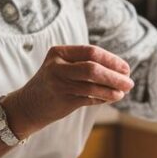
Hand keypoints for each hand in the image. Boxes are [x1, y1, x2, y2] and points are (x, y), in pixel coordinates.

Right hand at [1, 45, 133, 137]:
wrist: (28, 106)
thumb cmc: (53, 83)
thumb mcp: (63, 67)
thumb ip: (85, 63)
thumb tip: (120, 69)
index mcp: (59, 53)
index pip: (91, 51)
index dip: (112, 59)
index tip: (126, 68)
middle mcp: (57, 67)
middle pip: (93, 68)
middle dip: (114, 75)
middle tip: (129, 82)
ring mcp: (58, 84)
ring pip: (92, 85)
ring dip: (112, 89)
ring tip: (123, 92)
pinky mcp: (62, 100)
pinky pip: (89, 98)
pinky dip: (103, 98)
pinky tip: (111, 98)